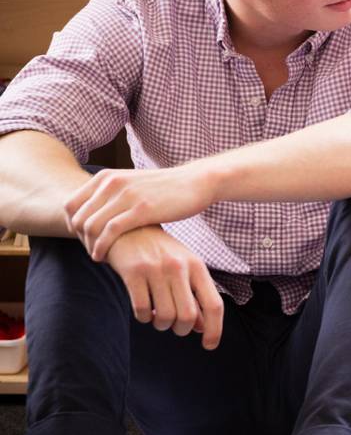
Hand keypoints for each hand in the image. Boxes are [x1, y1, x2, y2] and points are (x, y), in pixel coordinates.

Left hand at [65, 165, 217, 261]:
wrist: (195, 183)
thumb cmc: (165, 189)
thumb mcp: (132, 185)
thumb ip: (111, 195)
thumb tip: (93, 213)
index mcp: (106, 177)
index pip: (71, 205)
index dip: (72, 226)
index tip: (84, 240)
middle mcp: (112, 183)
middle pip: (78, 218)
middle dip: (80, 239)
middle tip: (92, 251)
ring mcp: (126, 195)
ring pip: (91, 226)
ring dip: (90, 246)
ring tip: (98, 256)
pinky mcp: (141, 209)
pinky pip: (110, 231)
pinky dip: (102, 247)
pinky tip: (104, 257)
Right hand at [105, 225, 223, 348]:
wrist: (126, 227)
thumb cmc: (159, 253)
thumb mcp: (183, 268)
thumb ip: (195, 296)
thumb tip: (202, 328)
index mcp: (197, 266)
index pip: (214, 305)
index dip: (215, 330)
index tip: (209, 346)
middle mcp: (179, 266)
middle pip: (188, 316)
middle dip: (181, 329)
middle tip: (174, 326)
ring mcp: (156, 269)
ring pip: (165, 316)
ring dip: (161, 325)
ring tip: (157, 317)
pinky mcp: (133, 272)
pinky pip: (142, 310)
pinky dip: (143, 318)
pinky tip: (143, 310)